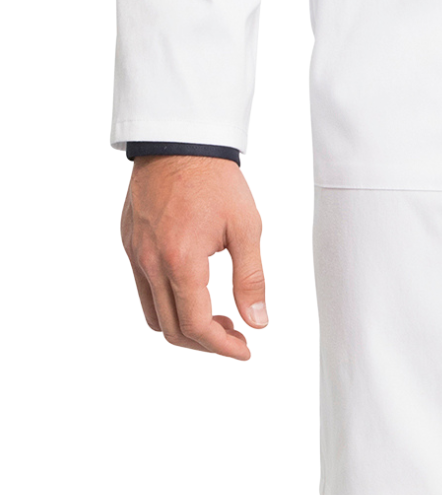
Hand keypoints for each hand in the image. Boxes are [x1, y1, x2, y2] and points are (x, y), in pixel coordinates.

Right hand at [120, 155, 266, 359]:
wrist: (179, 144)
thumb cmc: (218, 182)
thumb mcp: (247, 228)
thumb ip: (251, 278)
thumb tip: (259, 322)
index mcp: (181, 261)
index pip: (196, 325)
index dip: (222, 346)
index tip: (246, 350)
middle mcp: (150, 264)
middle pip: (171, 329)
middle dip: (206, 343)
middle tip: (238, 338)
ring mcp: (135, 257)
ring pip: (152, 315)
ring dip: (184, 328)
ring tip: (219, 320)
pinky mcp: (130, 247)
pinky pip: (143, 291)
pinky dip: (167, 306)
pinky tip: (195, 294)